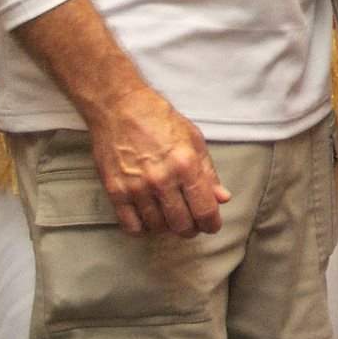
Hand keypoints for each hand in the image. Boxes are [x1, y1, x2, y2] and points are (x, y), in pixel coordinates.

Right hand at [86, 85, 229, 236]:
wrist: (121, 109)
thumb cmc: (160, 120)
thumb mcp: (194, 140)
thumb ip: (209, 173)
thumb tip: (222, 198)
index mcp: (186, 165)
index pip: (204, 209)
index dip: (211, 224)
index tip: (212, 225)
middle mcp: (162, 180)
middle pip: (181, 224)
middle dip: (191, 229)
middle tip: (193, 224)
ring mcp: (136, 188)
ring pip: (157, 227)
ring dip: (168, 228)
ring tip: (171, 219)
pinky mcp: (115, 191)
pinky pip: (131, 225)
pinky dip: (143, 229)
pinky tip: (149, 221)